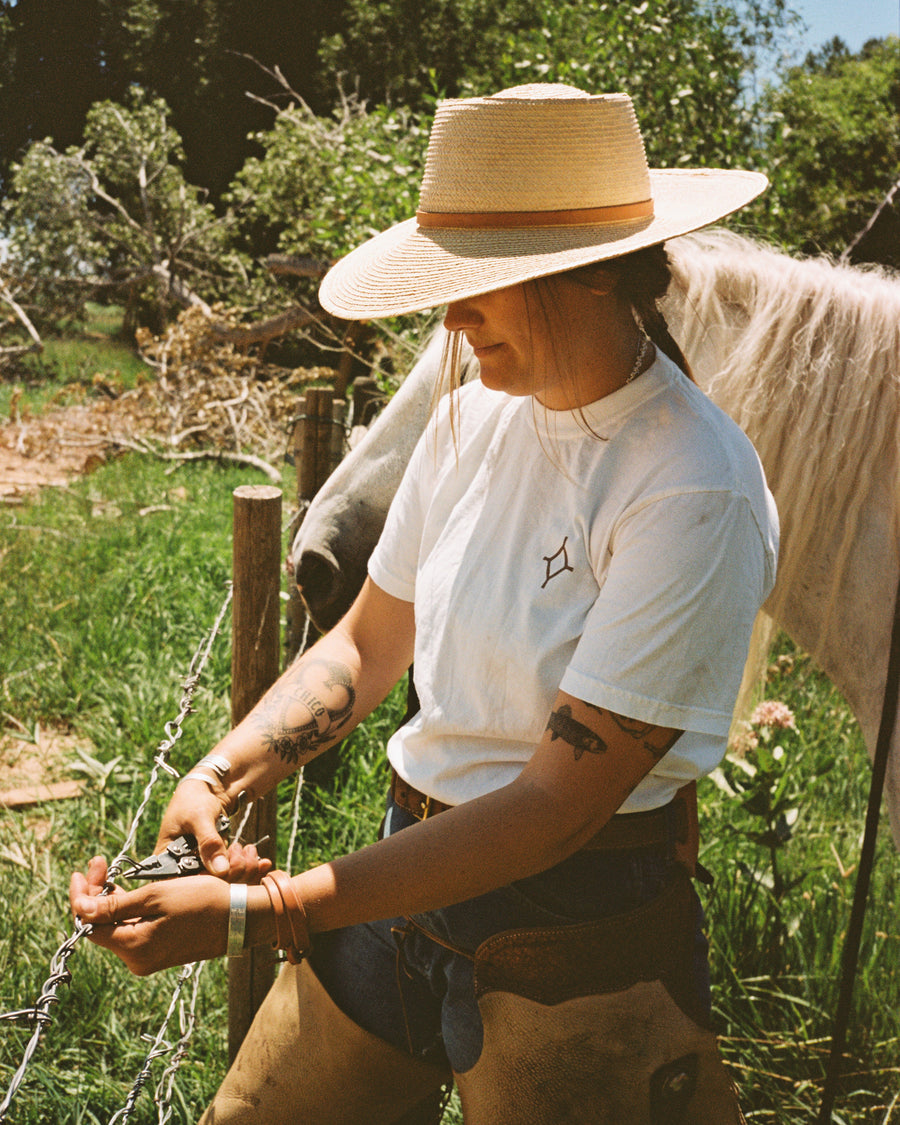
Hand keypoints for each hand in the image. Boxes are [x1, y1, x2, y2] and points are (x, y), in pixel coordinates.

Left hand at [70, 855, 230, 974]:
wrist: (240, 916)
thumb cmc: (202, 900)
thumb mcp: (157, 895)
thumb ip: (116, 904)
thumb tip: (80, 908)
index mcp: (134, 947)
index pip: (90, 924)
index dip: (81, 897)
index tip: (81, 872)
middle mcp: (136, 959)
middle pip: (102, 925)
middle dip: (96, 894)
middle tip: (99, 863)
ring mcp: (148, 957)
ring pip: (117, 926)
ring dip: (111, 899)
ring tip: (110, 872)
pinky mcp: (158, 951)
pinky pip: (133, 929)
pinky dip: (128, 909)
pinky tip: (128, 890)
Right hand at [156, 780, 272, 879]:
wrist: (208, 789)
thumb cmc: (195, 799)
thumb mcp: (200, 817)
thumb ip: (208, 842)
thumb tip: (219, 870)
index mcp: (166, 862)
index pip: (186, 886)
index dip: (211, 881)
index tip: (230, 865)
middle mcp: (181, 871)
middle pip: (207, 887)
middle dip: (233, 872)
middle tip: (244, 852)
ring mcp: (200, 869)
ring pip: (223, 883)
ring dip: (243, 869)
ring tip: (250, 851)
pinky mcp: (216, 866)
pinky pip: (232, 875)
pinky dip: (248, 868)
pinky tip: (262, 862)